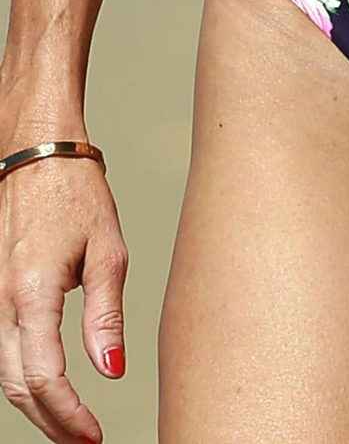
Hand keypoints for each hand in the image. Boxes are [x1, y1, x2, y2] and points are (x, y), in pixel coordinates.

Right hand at [0, 124, 126, 443]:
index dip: (68, 414)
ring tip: (74, 426)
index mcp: (29, 293)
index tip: (94, 436)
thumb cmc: (78, 197)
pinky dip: (24, 377)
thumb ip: (106, 315)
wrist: (39, 157)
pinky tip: (51, 390)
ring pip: (4, 371)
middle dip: (51, 422)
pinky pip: (3, 349)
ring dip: (36, 405)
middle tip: (85, 442)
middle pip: (16, 385)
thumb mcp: (108, 253)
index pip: (43, 376)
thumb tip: (113, 372)